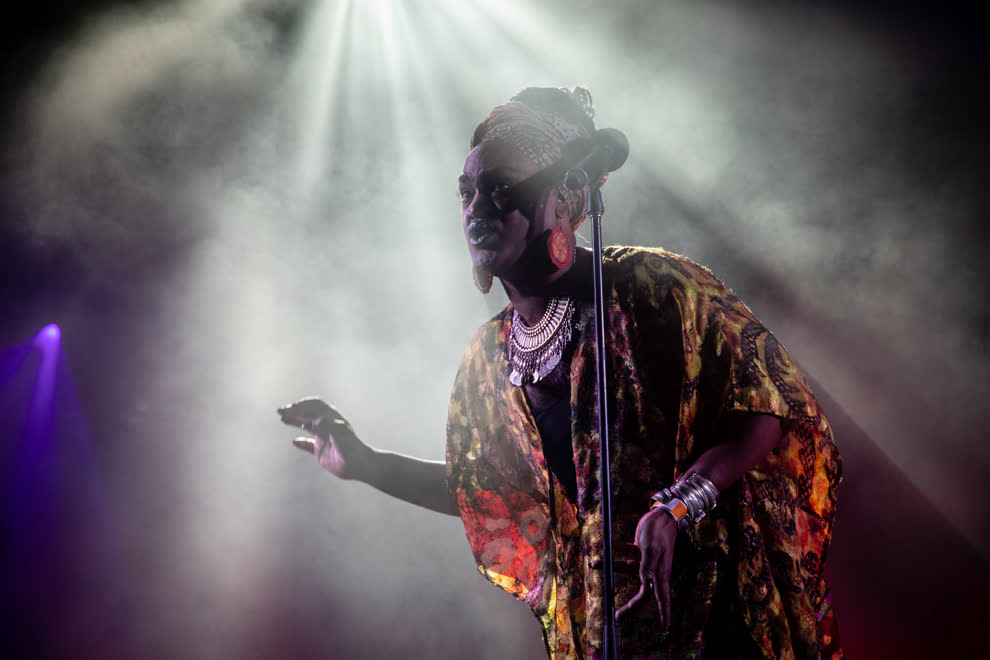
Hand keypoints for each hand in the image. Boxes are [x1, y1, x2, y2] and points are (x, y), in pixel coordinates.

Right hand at [277, 397, 369, 480]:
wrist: (360, 466)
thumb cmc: (353, 449)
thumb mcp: (341, 436)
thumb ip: (328, 427)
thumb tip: (315, 420)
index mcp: (332, 420)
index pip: (315, 406)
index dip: (303, 405)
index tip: (291, 407)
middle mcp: (327, 427)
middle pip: (308, 414)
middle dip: (294, 410)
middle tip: (280, 410)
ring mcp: (324, 438)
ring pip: (306, 426)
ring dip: (294, 421)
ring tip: (282, 419)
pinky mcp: (321, 452)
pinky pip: (309, 445)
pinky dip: (301, 442)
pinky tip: (295, 442)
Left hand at [614, 507, 677, 630]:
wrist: (660, 513)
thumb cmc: (658, 531)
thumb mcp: (651, 549)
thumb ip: (648, 568)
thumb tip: (647, 587)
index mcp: (660, 572)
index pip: (659, 597)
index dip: (663, 613)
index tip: (664, 628)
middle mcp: (653, 570)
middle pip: (642, 593)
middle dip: (630, 605)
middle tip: (617, 616)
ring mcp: (645, 561)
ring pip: (626, 570)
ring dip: (610, 568)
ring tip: (594, 565)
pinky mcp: (639, 551)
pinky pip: (624, 555)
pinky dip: (613, 552)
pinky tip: (602, 547)